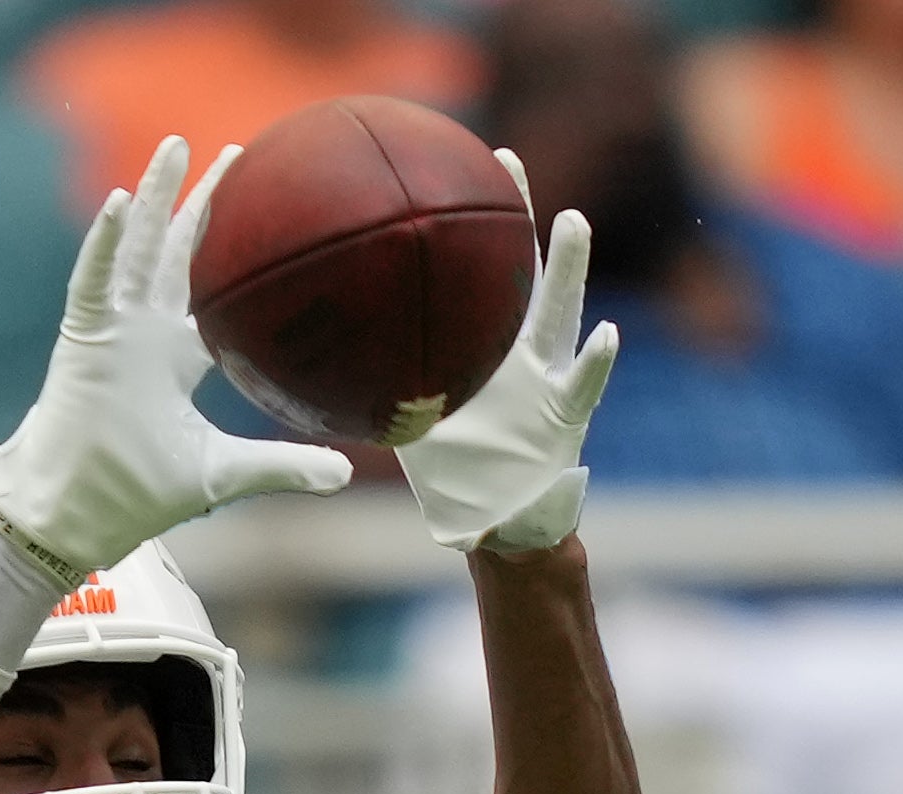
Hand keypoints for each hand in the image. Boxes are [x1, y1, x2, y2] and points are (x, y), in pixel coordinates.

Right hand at [0, 136, 348, 580]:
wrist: (74, 519)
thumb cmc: (137, 497)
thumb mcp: (228, 473)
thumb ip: (285, 464)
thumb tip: (347, 470)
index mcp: (170, 357)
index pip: (205, 289)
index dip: (229, 252)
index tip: (263, 213)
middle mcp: (139, 334)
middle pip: (171, 252)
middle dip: (196, 202)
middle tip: (230, 152)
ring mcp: (108, 333)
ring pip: (131, 249)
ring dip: (150, 198)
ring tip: (174, 148)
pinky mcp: (80, 343)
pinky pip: (91, 282)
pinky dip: (101, 245)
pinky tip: (117, 204)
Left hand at [396, 154, 618, 554]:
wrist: (495, 521)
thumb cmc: (448, 470)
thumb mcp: (399, 419)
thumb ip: (367, 387)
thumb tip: (295, 362)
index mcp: (482, 348)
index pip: (470, 273)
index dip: (457, 228)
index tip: (438, 170)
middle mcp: (518, 352)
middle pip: (517, 271)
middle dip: (512, 217)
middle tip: (501, 163)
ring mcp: (547, 380)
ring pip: (559, 313)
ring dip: (569, 268)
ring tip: (572, 220)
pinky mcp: (567, 420)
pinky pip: (584, 386)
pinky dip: (596, 362)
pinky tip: (607, 333)